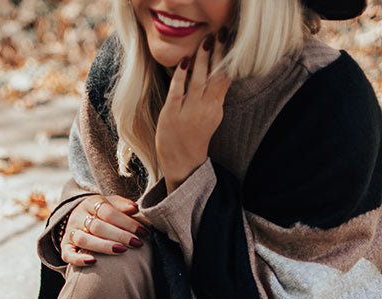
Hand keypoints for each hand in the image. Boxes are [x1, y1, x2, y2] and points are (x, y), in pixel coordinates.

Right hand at [60, 194, 148, 266]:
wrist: (80, 218)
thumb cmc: (103, 213)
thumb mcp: (112, 204)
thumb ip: (122, 205)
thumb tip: (135, 208)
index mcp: (90, 203)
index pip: (108, 212)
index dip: (126, 222)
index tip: (142, 232)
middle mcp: (78, 216)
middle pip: (97, 226)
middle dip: (120, 235)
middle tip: (137, 243)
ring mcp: (70, 232)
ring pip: (83, 239)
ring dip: (103, 246)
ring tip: (122, 251)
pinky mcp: (65, 246)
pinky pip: (68, 254)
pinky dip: (79, 259)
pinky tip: (93, 262)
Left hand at [155, 28, 231, 192]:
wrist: (182, 163)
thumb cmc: (195, 136)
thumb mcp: (210, 114)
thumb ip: (213, 93)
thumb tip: (218, 68)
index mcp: (216, 108)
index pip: (224, 79)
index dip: (227, 60)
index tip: (229, 41)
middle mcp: (205, 109)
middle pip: (214, 76)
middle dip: (217, 54)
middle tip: (219, 34)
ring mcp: (188, 112)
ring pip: (197, 80)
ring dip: (201, 59)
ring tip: (205, 42)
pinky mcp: (171, 115)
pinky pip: (177, 91)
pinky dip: (181, 76)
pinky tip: (184, 62)